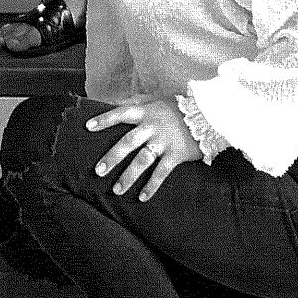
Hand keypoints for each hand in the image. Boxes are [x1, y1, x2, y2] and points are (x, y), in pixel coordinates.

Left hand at [86, 99, 202, 201]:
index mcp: (147, 112)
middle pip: (127, 142)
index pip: (121, 113)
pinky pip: (161, 172)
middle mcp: (152, 127)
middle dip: (112, 158)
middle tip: (98, 171)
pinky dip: (151, 185)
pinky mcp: (176, 155)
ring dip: (128, 176)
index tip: (88, 127)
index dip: (105, 119)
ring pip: (142, 161)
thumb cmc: (181, 108)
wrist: (209, 115)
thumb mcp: (159, 99)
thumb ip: (139, 100)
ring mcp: (164, 142)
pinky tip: (142, 197)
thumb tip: (117, 101)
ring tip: (116, 190)